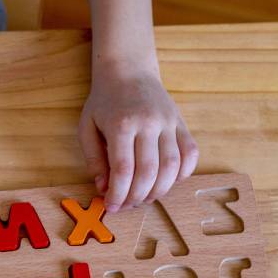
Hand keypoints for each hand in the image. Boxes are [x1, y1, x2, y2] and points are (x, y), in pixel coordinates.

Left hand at [78, 68, 198, 212]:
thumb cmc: (104, 101)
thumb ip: (94, 159)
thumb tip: (104, 188)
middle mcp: (148, 123)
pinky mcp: (182, 123)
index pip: (123, 169)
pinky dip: (182, 174)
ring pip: (172, 167)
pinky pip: (190, 154)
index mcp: (121, 124)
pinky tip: (166, 181)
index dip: (118, 194)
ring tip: (144, 197)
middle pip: (149, 172)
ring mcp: (169, 123)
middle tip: (127, 205)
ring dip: (159, 190)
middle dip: (137, 197)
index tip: (111, 207)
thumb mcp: (87, 126)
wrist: (129, 70)